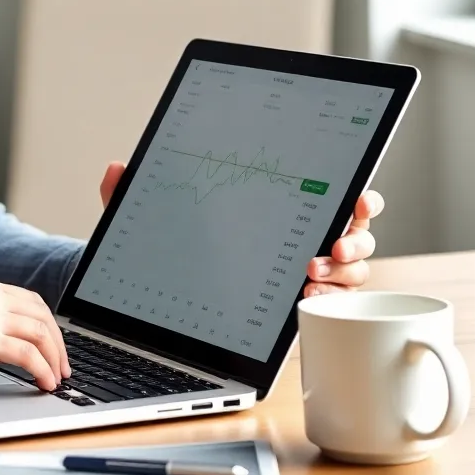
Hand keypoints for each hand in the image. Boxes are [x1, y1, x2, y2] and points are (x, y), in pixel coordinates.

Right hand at [0, 275, 70, 391]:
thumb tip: (10, 332)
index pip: (31, 300)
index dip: (49, 325)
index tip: (55, 346)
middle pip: (41, 315)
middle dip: (58, 343)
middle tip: (64, 366)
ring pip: (40, 334)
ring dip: (55, 359)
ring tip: (58, 378)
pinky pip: (28, 356)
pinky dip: (43, 370)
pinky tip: (45, 383)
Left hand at [97, 162, 384, 297]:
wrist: (166, 288)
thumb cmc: (176, 240)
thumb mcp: (153, 215)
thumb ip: (134, 192)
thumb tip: (116, 167)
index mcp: (284, 203)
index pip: (337, 194)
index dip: (358, 199)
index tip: (357, 201)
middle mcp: (304, 237)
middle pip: (356, 235)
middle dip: (355, 240)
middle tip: (332, 246)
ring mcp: (304, 273)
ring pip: (351, 273)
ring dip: (342, 275)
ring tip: (310, 277)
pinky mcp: (294, 305)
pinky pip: (331, 306)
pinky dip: (327, 303)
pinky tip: (306, 302)